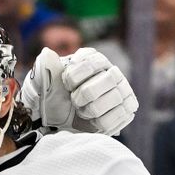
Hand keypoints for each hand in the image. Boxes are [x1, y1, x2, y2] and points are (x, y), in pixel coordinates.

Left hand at [19, 47, 137, 135]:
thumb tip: (47, 52)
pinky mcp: (127, 109)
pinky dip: (101, 121)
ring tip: (82, 111)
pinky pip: (119, 115)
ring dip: (92, 108)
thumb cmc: (56, 96)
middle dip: (86, 94)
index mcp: (95, 60)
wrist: (63, 119)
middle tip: (75, 101)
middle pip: (108, 80)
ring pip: (115, 98)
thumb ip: (47, 65)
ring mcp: (124, 90)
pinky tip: (92, 120)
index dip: (75, 76)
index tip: (66, 84)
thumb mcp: (48, 81)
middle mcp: (113, 72)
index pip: (92, 62)